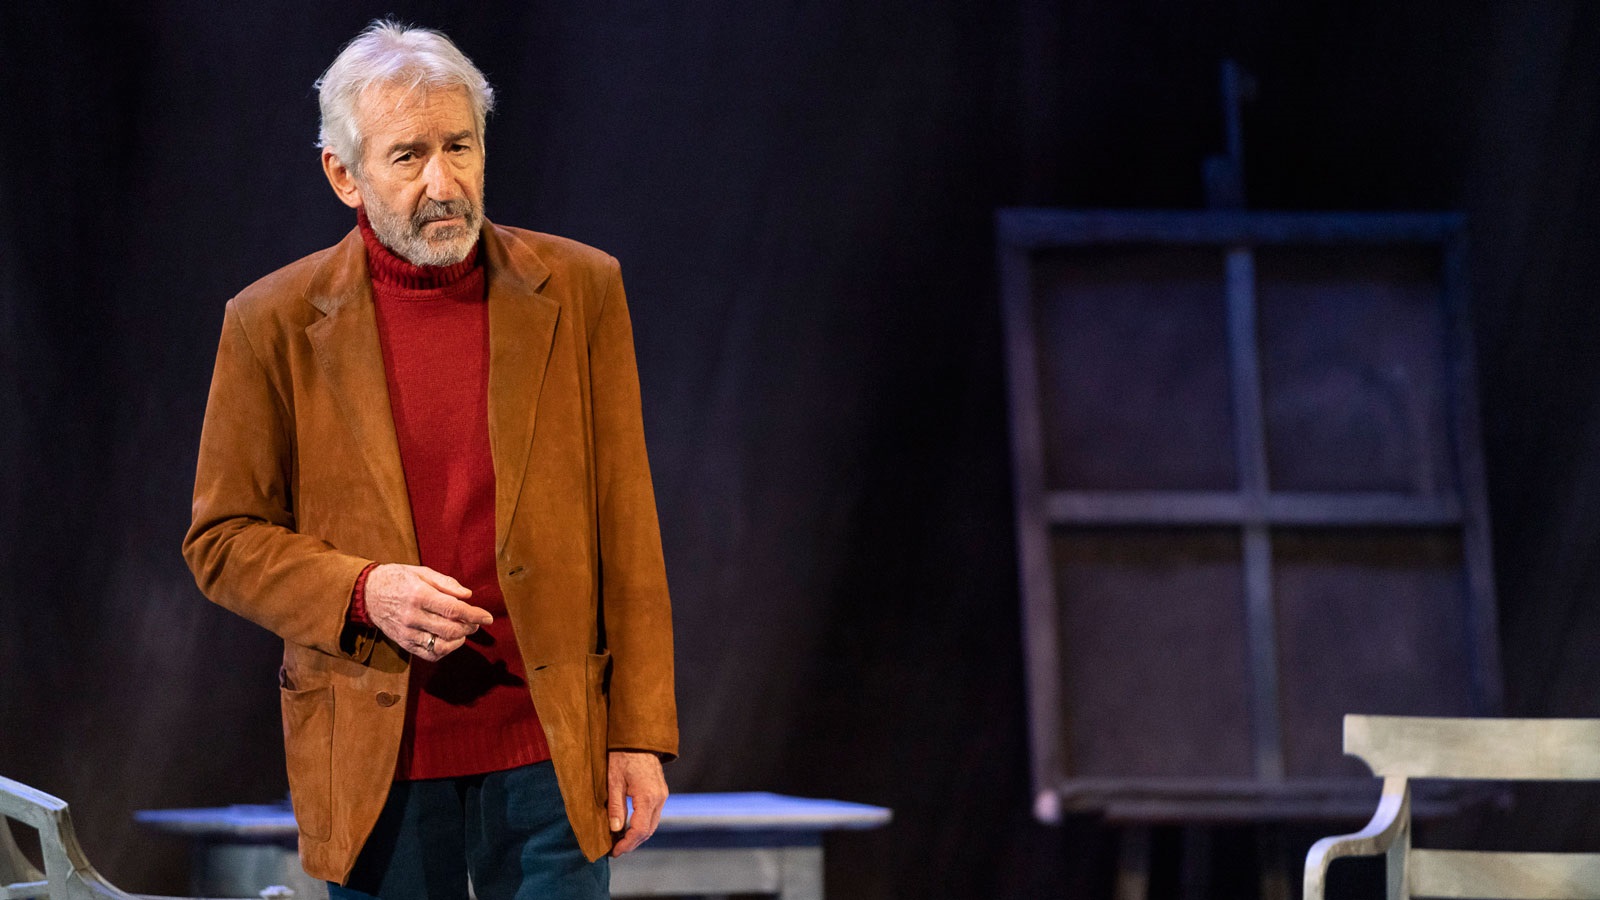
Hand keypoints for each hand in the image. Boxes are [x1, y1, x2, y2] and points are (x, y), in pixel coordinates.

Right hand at [364, 564, 491, 661]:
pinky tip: (450, 640)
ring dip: (459, 639)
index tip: (488, 617)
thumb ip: (446, 583)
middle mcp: (412, 616)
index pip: (453, 609)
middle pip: (450, 629)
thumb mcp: (421, 571)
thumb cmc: (397, 579)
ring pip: (442, 645)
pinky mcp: (403, 643)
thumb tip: (468, 595)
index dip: (475, 615)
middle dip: (470, 627)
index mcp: (419, 595)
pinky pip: (429, 654)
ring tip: (464, 630)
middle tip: (477, 622)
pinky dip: (445, 650)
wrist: (367, 593)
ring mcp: (406, 632)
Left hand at [607, 750, 666, 855]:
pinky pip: (653, 815)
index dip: (627, 844)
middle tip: (615, 850)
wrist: (638, 739)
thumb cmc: (623, 756)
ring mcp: (662, 795)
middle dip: (632, 843)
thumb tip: (615, 830)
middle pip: (648, 831)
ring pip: (652, 824)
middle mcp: (659, 798)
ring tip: (620, 840)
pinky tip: (629, 826)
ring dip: (637, 835)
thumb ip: (615, 806)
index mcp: (648, 796)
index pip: (640, 830)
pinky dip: (642, 824)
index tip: (614, 851)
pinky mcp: (661, 792)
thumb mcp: (614, 781)